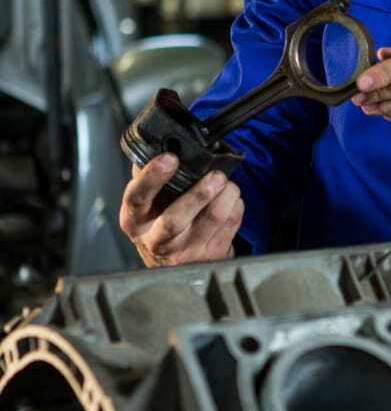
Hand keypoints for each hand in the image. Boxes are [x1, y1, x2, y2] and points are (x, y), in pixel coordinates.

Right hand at [118, 154, 244, 267]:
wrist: (173, 266)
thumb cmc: (158, 227)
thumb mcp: (144, 206)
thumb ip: (149, 179)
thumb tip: (161, 144)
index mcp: (135, 221)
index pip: (137, 198)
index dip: (152, 178)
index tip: (169, 159)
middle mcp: (157, 240)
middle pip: (175, 219)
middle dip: (199, 194)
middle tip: (215, 176)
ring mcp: (186, 251)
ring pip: (212, 218)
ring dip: (226, 194)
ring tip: (225, 182)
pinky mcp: (211, 255)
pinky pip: (231, 223)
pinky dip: (236, 204)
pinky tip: (229, 199)